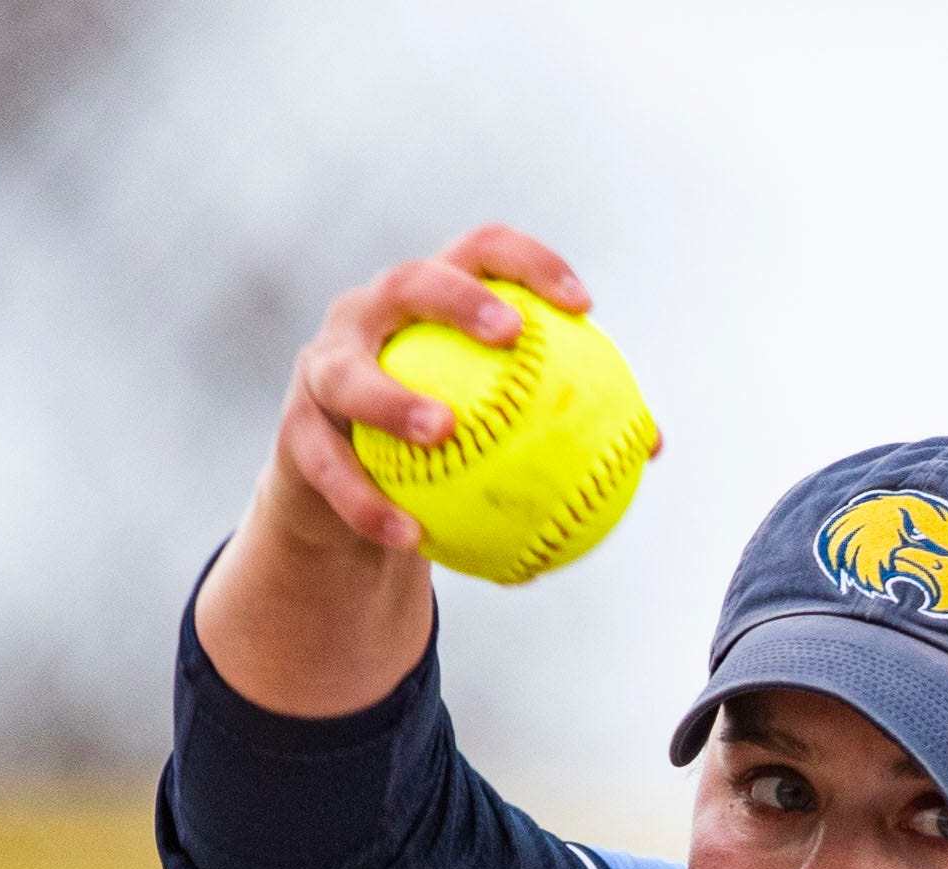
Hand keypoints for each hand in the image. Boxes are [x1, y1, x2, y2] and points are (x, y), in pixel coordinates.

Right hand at [268, 223, 596, 557]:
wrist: (342, 496)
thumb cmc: (439, 451)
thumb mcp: (496, 430)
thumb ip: (559, 422)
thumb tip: (653, 445)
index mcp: (425, 302)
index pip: (480, 253)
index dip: (529, 264)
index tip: (582, 305)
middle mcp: (366, 317)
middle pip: (409, 283)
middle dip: (458, 300)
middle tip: (509, 335)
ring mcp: (322, 368)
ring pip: (349, 374)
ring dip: (394, 401)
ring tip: (443, 431)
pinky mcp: (293, 432)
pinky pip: (330, 468)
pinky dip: (367, 502)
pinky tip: (409, 536)